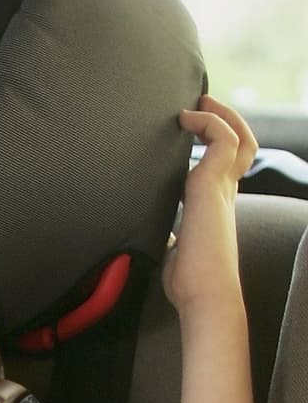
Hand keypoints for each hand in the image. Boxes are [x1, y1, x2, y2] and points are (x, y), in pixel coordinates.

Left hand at [162, 96, 257, 316]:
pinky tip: (185, 121)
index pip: (225, 166)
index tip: (190, 129)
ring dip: (218, 115)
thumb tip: (159, 235)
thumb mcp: (174, 250)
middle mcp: (224, 195)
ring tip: (195, 104)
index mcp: (215, 207)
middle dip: (225, 119)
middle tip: (200, 104)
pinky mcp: (211, 187)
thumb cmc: (189, 283)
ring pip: (238, 138)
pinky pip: (222, 140)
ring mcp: (222, 189)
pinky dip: (208, 122)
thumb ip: (170, 236)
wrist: (203, 298)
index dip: (214, 143)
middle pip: (241, 145)